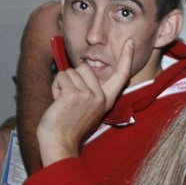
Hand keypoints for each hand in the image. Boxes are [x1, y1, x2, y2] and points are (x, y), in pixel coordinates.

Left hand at [35, 40, 134, 163]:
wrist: (59, 141)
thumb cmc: (68, 126)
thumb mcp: (86, 107)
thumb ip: (88, 90)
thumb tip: (80, 68)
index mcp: (106, 100)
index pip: (121, 76)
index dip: (126, 58)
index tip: (130, 43)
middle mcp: (100, 96)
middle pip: (85, 67)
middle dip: (73, 77)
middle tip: (69, 98)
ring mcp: (88, 95)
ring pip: (71, 71)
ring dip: (62, 83)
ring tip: (63, 102)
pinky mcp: (74, 94)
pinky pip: (61, 77)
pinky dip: (55, 87)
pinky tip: (58, 101)